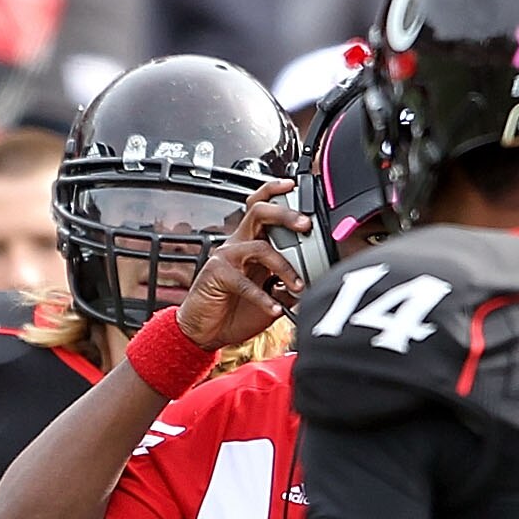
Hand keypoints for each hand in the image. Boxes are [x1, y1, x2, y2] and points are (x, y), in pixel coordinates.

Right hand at [175, 182, 311, 351]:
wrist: (204, 332)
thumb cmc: (234, 311)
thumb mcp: (271, 296)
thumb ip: (288, 285)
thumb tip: (314, 281)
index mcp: (251, 243)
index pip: (263, 208)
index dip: (277, 192)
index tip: (296, 186)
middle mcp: (239, 244)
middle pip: (259, 211)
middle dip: (285, 213)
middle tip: (305, 223)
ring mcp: (226, 257)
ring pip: (258, 245)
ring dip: (283, 266)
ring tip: (297, 285)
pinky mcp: (217, 274)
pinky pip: (245, 282)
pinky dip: (263, 297)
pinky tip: (274, 309)